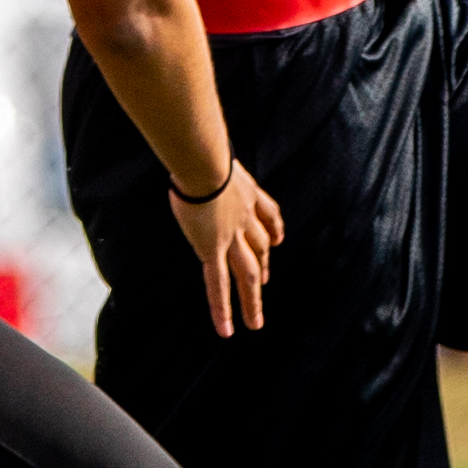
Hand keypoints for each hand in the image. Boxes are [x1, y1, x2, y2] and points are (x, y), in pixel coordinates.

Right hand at [167, 161, 284, 337]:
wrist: (205, 162)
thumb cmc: (201, 149)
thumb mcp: (211, 150)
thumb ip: (207, 151)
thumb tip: (193, 138)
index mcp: (247, 192)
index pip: (267, 215)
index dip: (273, 231)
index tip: (275, 242)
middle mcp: (245, 218)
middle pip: (261, 248)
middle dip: (264, 268)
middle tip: (266, 285)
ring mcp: (231, 237)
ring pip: (247, 274)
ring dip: (253, 299)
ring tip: (255, 322)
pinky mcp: (213, 250)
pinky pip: (218, 285)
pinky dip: (223, 309)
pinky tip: (226, 329)